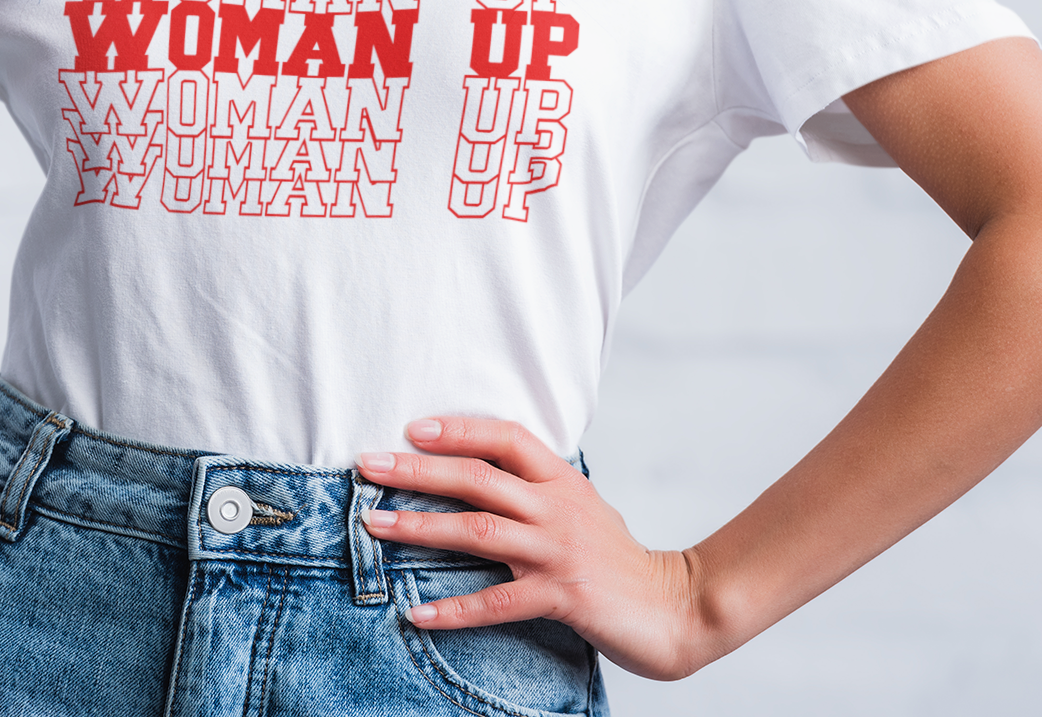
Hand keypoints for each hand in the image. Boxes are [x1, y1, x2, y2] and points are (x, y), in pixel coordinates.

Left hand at [357, 417, 718, 680]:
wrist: (674, 605)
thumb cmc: (618, 556)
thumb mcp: (581, 505)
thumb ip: (537, 487)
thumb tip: (484, 466)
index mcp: (561, 480)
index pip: (505, 438)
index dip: (458, 429)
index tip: (411, 428)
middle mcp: (556, 509)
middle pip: (478, 478)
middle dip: (416, 470)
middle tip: (367, 466)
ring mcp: (557, 552)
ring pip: (478, 530)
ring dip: (420, 527)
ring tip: (374, 525)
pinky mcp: (561, 596)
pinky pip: (496, 602)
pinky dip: (454, 609)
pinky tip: (418, 613)